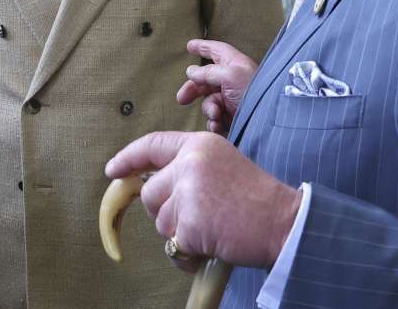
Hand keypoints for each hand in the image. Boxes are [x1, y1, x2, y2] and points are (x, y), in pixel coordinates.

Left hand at [105, 131, 301, 269]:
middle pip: (150, 192)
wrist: (284, 221)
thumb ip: (189, 169)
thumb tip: (153, 186)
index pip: (152, 145)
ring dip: (179, 233)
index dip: (128, 158)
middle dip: (166, 211)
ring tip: (211, 229)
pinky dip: (187, 254)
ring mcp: (188, 193)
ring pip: (159, 221)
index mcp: (199, 144)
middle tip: (201, 216)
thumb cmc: (257, 198)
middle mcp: (190, 163)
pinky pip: (173, 246)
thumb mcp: (222, 165)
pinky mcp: (190, 223)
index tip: (113, 170)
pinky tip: (211, 246)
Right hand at [177, 39, 257, 134]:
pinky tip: (218, 124)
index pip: (216, 51)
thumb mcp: (230, 76)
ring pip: (209, 101)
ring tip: (216, 114)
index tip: (189, 45)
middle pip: (205, 80)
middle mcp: (231, 80)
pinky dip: (214, 122)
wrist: (268, 120)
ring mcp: (231, 99)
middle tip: (182, 99)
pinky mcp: (231, 116)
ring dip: (209, 109)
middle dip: (193, 90)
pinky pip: (215, 118)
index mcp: (234, 65)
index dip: (203, 47)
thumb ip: (208, 72)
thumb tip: (190, 71)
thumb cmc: (253, 91)